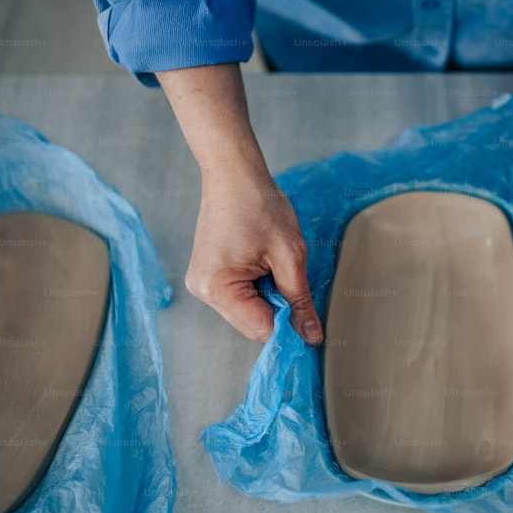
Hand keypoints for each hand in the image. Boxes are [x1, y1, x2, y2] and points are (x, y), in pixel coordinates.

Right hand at [185, 168, 323, 344]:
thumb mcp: (290, 256)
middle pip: (252, 324)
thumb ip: (300, 301)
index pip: (260, 329)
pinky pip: (239, 298)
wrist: (235, 174)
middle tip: (288, 275)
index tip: (308, 313)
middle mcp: (202, 291)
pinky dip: (258, 289)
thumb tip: (311, 337)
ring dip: (268, 298)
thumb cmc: (260, 206)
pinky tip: (261, 263)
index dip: (289, 325)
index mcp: (217, 287)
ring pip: (248, 312)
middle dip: (278, 309)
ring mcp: (201, 284)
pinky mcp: (207, 277)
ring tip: (271, 263)